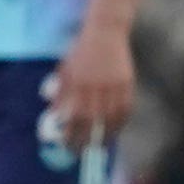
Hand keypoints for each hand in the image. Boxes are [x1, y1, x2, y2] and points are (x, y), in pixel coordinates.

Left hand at [49, 29, 136, 153]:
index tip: (66, 145)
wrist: (106, 32)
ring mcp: (113, 86)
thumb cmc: (81, 51)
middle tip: (81, 151)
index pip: (72, 116)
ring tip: (100, 146)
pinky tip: (116, 130)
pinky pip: (125, 108)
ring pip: (110, 118)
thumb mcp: (65, 70)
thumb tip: (56, 114)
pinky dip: (121, 122)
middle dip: (85, 139)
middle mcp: (94, 87)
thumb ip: (61, 92)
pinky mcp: (127, 83)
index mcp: (76, 84)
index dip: (70, 133)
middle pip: (91, 121)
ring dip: (105, 135)